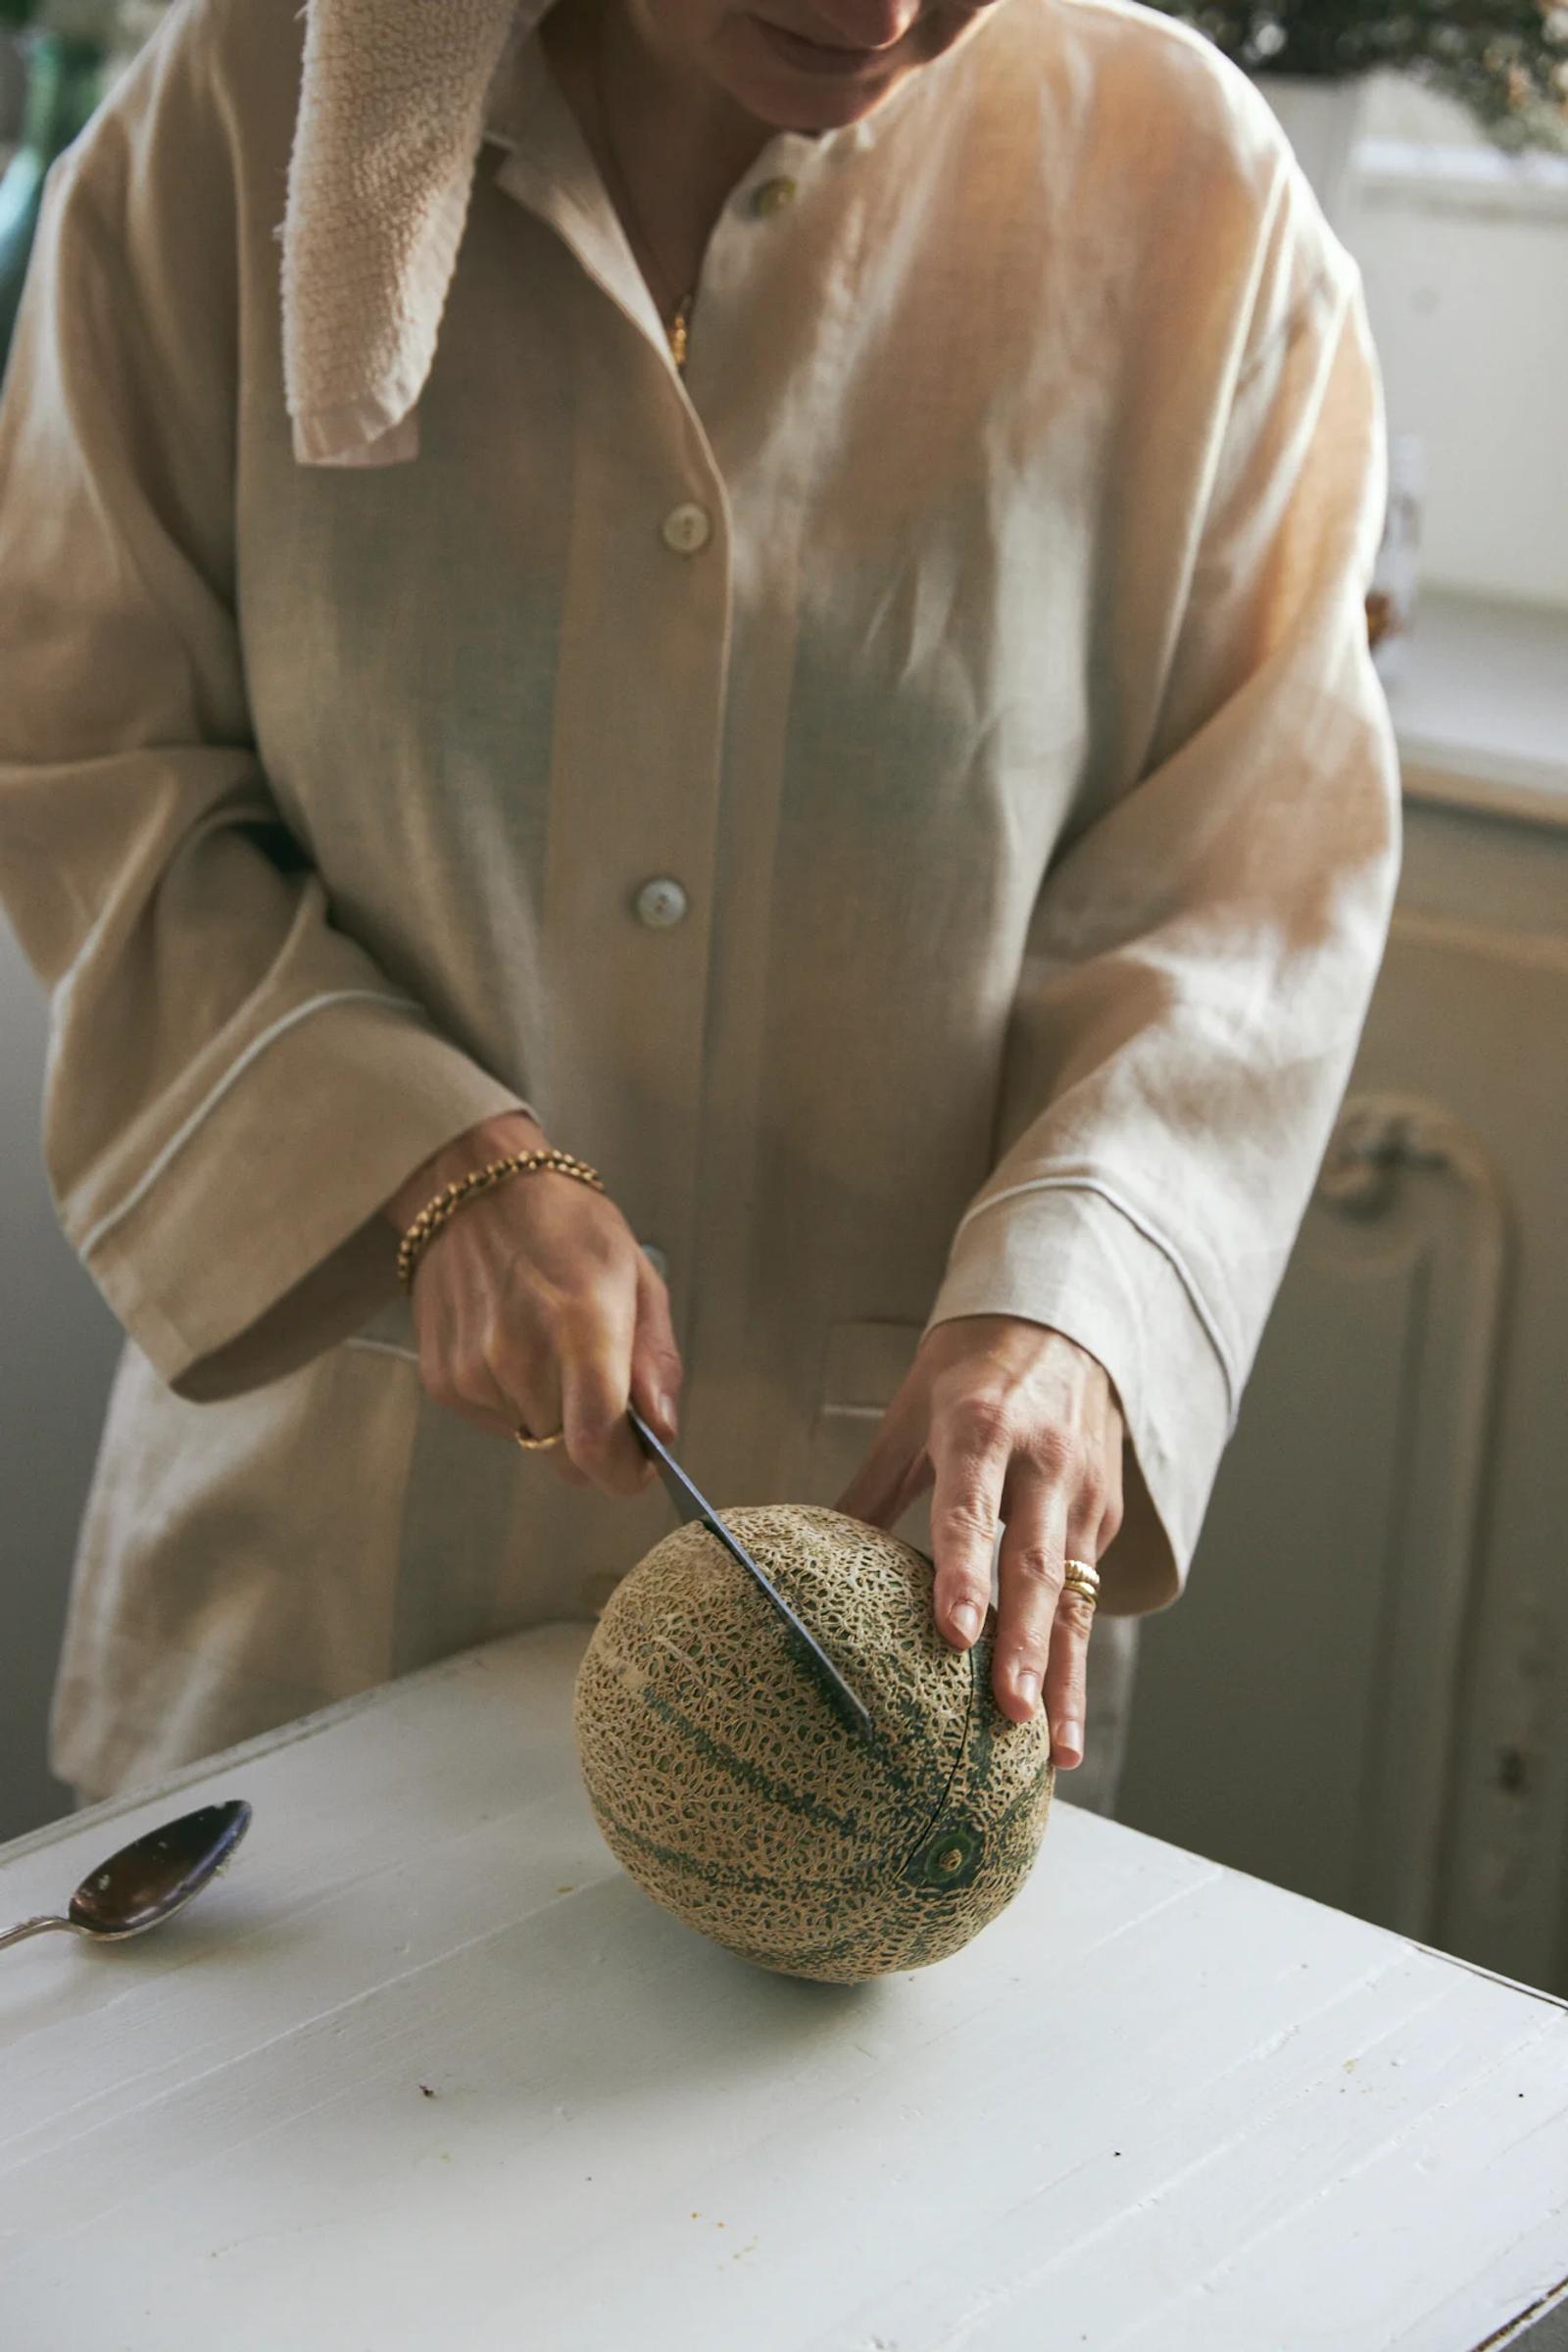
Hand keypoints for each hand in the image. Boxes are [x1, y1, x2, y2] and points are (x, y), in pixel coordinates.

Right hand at [383, 1112, 683, 1495]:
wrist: (471, 1190)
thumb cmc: (566, 1226)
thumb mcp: (636, 1277)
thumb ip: (655, 1362)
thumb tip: (662, 1431)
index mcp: (580, 1328)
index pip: (597, 1447)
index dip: (626, 1474)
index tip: (645, 1464)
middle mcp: (518, 1359)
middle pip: (567, 1460)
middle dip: (597, 1446)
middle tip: (607, 1396)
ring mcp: (473, 1373)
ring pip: (532, 1442)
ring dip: (555, 1418)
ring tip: (553, 1348)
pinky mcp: (443, 1382)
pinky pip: (498, 1422)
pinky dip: (517, 1402)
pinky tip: (516, 1346)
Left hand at [831, 1314, 1123, 1767]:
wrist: (1062, 1319)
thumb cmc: (969, 1371)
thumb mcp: (910, 1412)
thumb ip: (870, 1488)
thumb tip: (805, 1560)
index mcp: (981, 1427)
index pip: (971, 1507)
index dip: (964, 1572)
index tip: (956, 1634)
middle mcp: (1044, 1461)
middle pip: (1036, 1564)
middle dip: (1025, 1646)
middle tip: (1010, 1716)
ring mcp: (1084, 1491)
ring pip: (1075, 1594)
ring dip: (1066, 1674)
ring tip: (1059, 1749)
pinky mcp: (1106, 1514)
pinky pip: (1088, 1591)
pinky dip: (1075, 1655)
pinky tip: (1061, 1713)